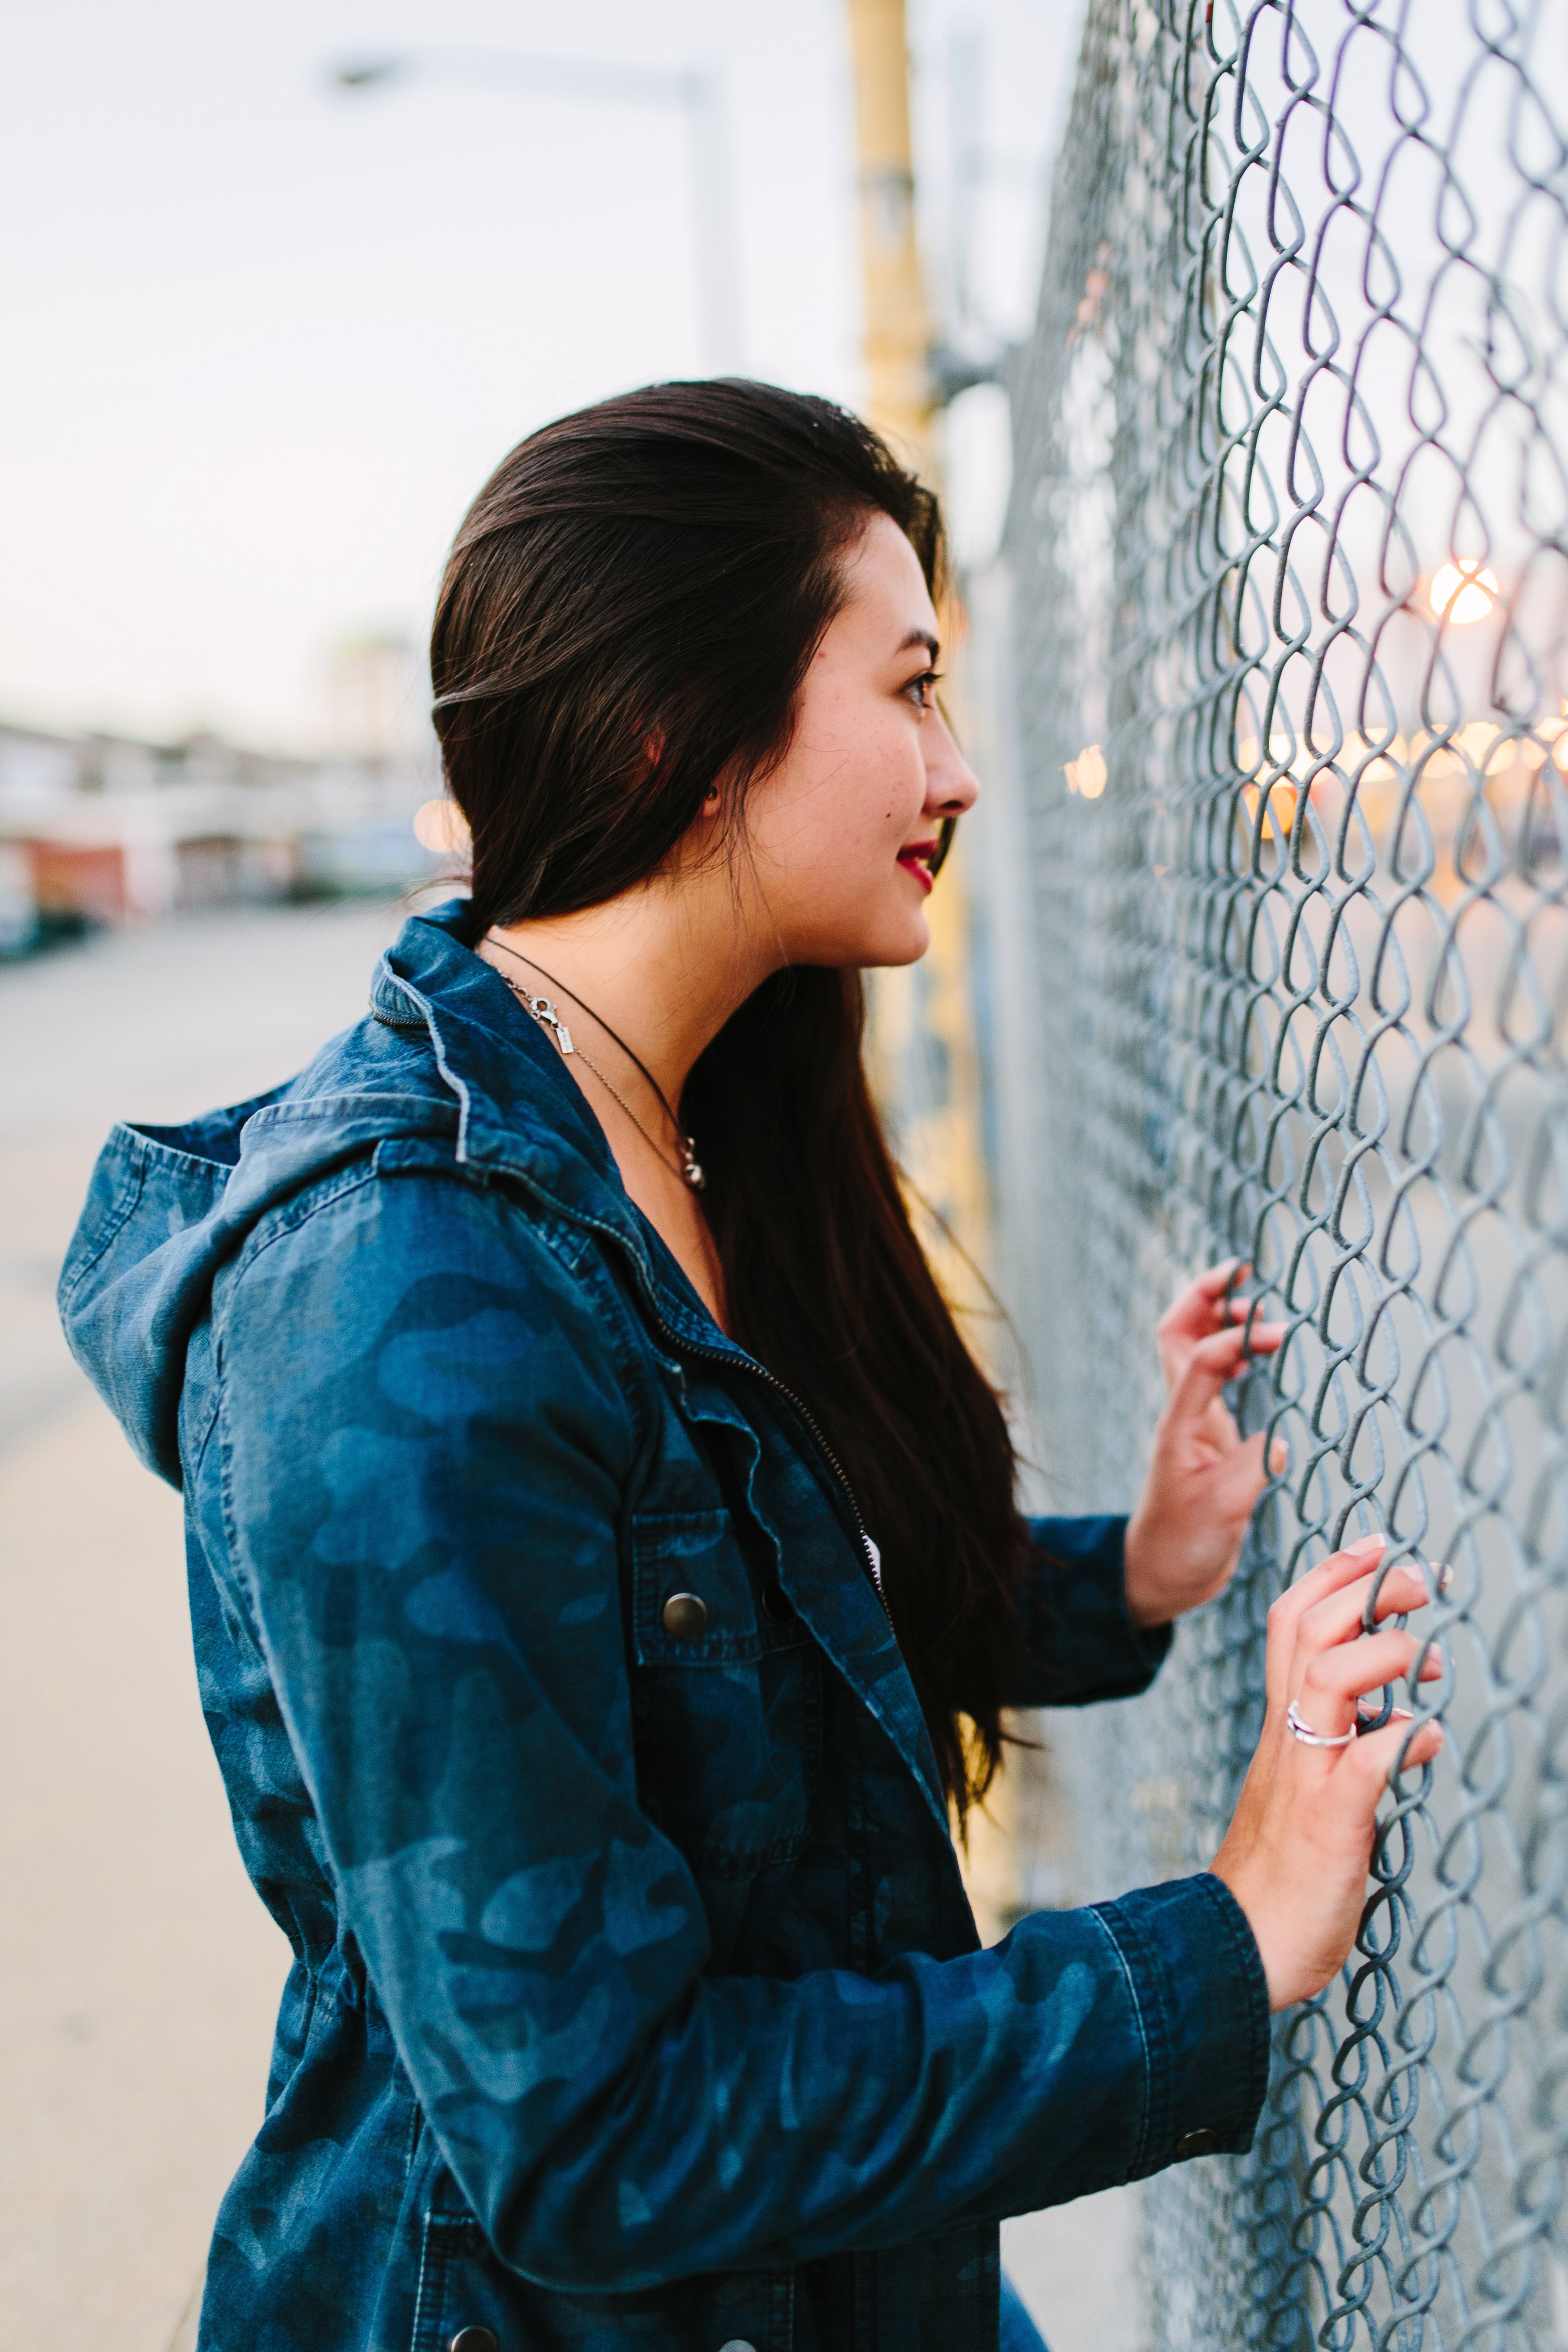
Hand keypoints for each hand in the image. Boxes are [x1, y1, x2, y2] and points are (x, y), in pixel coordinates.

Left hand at [1123, 1262, 1285, 1626]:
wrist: (1162, 1576)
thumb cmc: (1184, 1546)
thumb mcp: (1223, 1512)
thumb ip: (1250, 1472)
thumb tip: (1279, 1441)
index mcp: (1179, 1428)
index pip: (1199, 1362)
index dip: (1235, 1339)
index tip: (1278, 1335)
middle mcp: (1183, 1416)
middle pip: (1178, 1335)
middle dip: (1205, 1296)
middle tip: (1241, 1270)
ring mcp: (1195, 1422)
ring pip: (1193, 1349)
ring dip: (1216, 1317)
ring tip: (1253, 1300)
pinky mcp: (1211, 1437)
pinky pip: (1213, 1376)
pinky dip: (1231, 1350)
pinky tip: (1257, 1347)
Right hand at [1211, 1534, 1443, 2008]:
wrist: (1234, 1947)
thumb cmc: (1280, 1877)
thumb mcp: (1310, 1794)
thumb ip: (1343, 1754)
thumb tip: (1400, 1727)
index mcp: (1283, 1730)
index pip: (1291, 1626)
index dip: (1332, 1576)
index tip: (1377, 1546)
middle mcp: (1288, 1742)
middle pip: (1306, 1633)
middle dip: (1363, 1590)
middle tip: (1418, 1576)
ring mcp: (1305, 1779)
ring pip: (1326, 1682)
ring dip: (1381, 1652)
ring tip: (1428, 1657)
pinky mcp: (1328, 1826)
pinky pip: (1365, 1769)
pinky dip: (1401, 1745)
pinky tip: (1428, 1740)